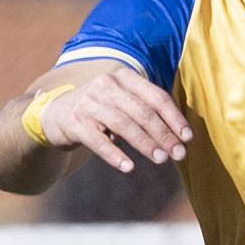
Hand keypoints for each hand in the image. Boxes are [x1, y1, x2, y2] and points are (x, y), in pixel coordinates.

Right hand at [32, 65, 190, 173]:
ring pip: (123, 125)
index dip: (174, 118)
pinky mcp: (75, 123)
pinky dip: (115, 155)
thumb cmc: (102, 110)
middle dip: (164, 134)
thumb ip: (147, 109)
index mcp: (125, 77)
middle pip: (142, 112)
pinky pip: (98, 141)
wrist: (57, 113)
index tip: (188, 138)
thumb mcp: (123, 101)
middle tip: (178, 154)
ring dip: (145, 144)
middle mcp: (106, 85)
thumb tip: (181, 136)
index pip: (156, 97)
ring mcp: (89, 103)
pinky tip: (129, 167)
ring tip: (160, 159)